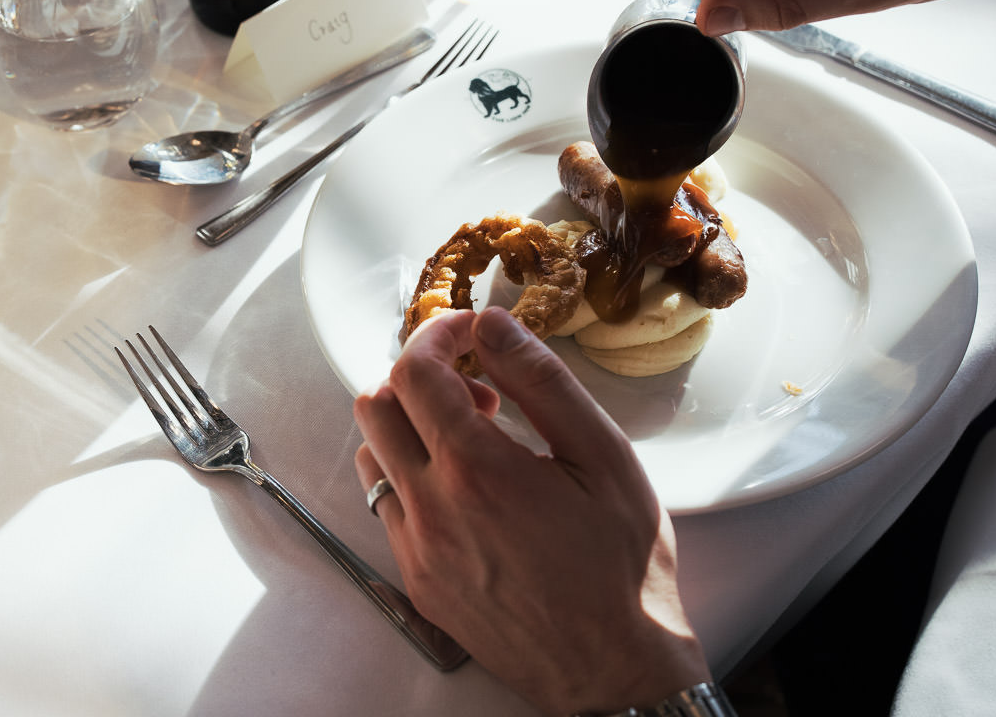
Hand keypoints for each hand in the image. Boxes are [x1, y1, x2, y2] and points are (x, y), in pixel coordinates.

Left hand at [353, 308, 708, 714]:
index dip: (438, 334)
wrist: (614, 671)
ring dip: (408, 428)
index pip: (414, 370)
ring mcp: (415, 550)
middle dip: (419, 377)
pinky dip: (412, 478)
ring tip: (473, 439)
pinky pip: (386, 507)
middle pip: (375, 405)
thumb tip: (494, 323)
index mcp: (477, 470)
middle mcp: (429, 509)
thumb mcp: (604, 457)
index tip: (471, 332)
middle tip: (479, 387)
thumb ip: (542, 381)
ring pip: (371, 456)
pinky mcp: (416, 581)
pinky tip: (468, 491)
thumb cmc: (624, 565)